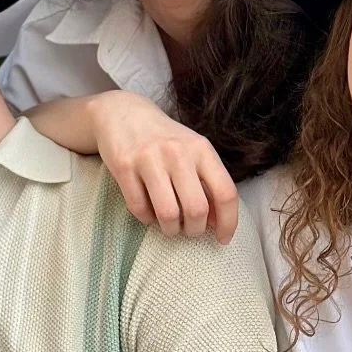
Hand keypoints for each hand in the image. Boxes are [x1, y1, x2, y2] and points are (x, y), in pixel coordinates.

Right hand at [92, 94, 237, 241]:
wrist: (123, 114)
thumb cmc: (164, 139)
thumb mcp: (193, 152)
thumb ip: (207, 183)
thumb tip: (217, 222)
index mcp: (201, 149)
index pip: (226, 193)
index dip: (228, 222)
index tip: (222, 238)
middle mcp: (178, 152)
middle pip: (197, 209)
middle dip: (194, 230)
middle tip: (189, 229)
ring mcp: (149, 159)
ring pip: (168, 214)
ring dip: (171, 229)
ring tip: (169, 225)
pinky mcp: (124, 166)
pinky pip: (139, 209)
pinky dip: (146, 219)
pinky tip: (148, 212)